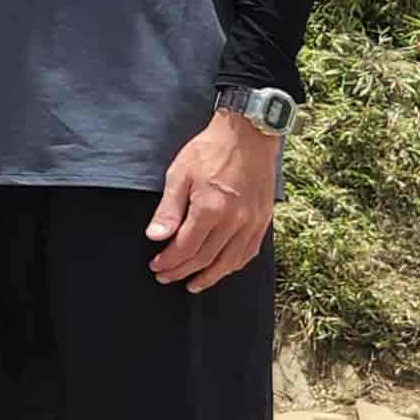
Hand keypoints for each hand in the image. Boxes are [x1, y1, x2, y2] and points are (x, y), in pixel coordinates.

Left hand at [146, 112, 280, 290]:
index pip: (186, 248)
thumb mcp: (179, 174)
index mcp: (211, 210)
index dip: (169, 261)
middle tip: (166, 277)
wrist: (248, 135)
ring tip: (193, 284)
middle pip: (206, 258)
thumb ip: (169, 209)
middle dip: (182, 271)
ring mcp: (252, 223)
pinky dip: (234, 265)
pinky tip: (223, 268)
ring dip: (210, 276)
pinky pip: (249, 252)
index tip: (156, 267)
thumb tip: (156, 237)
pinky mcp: (263, 220)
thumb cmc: (210, 151)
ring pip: (230, 261)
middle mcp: (234, 222)